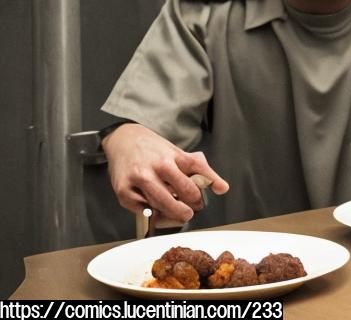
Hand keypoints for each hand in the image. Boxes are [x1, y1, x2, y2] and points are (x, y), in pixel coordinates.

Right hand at [103, 123, 228, 222]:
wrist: (123, 140)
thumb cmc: (154, 150)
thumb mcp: (178, 153)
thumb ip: (201, 170)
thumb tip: (223, 189)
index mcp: (174, 156)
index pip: (198, 173)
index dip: (205, 189)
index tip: (204, 198)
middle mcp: (157, 166)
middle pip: (183, 192)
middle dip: (190, 206)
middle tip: (190, 211)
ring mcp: (139, 178)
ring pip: (162, 204)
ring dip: (172, 213)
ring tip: (175, 213)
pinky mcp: (123, 190)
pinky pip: (143, 210)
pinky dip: (152, 213)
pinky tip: (156, 210)